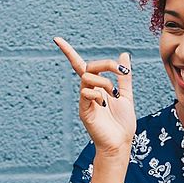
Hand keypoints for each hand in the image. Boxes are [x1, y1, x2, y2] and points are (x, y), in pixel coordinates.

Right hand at [53, 36, 136, 156]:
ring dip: (104, 82)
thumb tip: (124, 55)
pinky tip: (105, 104)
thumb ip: (124, 76)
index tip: (56, 39)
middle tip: (121, 71)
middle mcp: (88, 92)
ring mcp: (85, 101)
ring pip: (87, 78)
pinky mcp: (84, 111)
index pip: (80, 66)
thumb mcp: (126, 95)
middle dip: (106, 64)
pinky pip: (86, 93)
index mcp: (97, 87)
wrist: (121, 143)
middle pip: (88, 67)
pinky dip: (97, 94)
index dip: (68, 52)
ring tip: (114, 95)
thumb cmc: (123, 123)